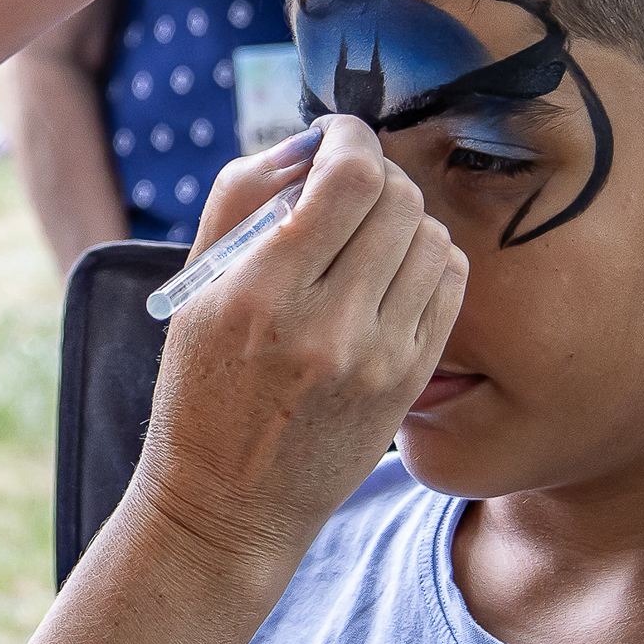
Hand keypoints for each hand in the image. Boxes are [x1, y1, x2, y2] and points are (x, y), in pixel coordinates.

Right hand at [126, 116, 463, 578]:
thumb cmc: (201, 390)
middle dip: (375, 172)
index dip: (349, 137)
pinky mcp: (409, 382)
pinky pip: (448, 283)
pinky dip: (426, 258)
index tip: (334, 135)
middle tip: (348, 182)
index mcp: (260, 295)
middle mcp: (327, 326)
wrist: (229, 508)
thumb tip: (305, 141)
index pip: (347, 179)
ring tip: (366, 233)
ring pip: (431, 235)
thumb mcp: (195, 291)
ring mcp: (377, 358)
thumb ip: (241, 200)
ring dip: (402, 215)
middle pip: (397, 199)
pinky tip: (390, 271)